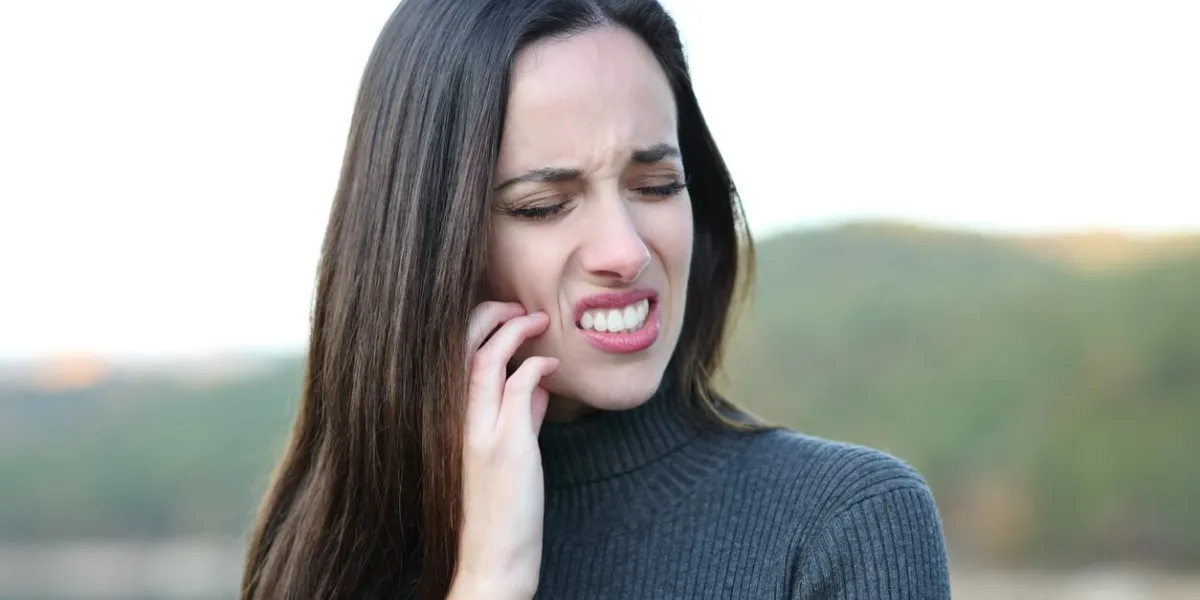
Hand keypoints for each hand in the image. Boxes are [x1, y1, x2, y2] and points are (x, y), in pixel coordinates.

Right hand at [451, 302, 556, 598]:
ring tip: (537, 321)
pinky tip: (551, 366)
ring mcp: (479, 432)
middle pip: (461, 345)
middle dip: (490, 313)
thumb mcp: (507, 455)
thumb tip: (536, 383)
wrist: (492, 561)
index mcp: (449, 420)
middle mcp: (455, 421)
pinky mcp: (506, 446)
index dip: (475, 324)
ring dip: (514, 329)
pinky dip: (536, 366)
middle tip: (518, 307)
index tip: (505, 315)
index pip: (452, 355)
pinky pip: (518, 387)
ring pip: (486, 357)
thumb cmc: (500, 511)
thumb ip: (519, 415)